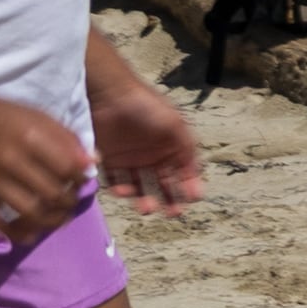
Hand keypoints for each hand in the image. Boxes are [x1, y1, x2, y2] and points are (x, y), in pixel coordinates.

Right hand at [0, 92, 101, 238]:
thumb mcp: (36, 116)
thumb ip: (65, 138)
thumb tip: (92, 163)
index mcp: (30, 137)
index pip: (68, 168)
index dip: (81, 179)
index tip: (82, 181)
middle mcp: (10, 160)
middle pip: (52, 193)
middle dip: (69, 202)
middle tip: (70, 201)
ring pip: (29, 213)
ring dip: (50, 221)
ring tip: (58, 219)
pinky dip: (17, 233)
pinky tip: (29, 234)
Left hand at [91, 80, 205, 218]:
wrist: (110, 95)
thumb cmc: (147, 108)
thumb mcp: (175, 126)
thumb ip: (186, 152)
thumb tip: (196, 177)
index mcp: (172, 147)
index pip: (184, 172)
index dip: (189, 187)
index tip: (191, 200)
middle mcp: (153, 155)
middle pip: (163, 183)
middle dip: (169, 199)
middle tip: (170, 212)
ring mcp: (131, 159)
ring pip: (139, 186)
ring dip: (144, 199)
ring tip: (146, 207)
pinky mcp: (109, 159)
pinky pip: (116, 180)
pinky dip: (120, 189)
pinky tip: (123, 191)